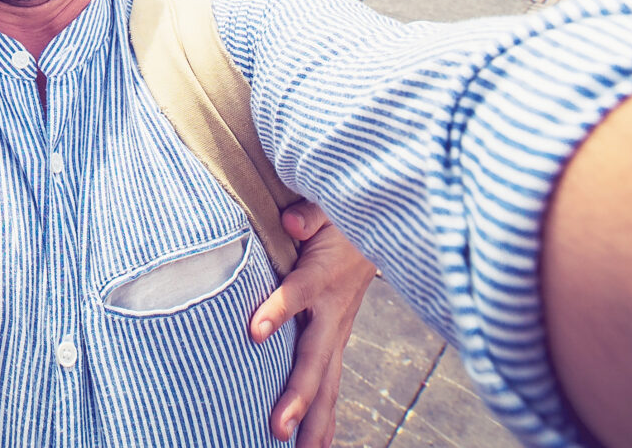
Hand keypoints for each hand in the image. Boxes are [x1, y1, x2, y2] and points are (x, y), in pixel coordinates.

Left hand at [250, 199, 377, 445]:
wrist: (377, 230)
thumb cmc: (339, 218)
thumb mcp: (326, 207)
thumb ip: (309, 216)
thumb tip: (290, 223)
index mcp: (322, 274)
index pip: (297, 293)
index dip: (278, 310)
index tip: (254, 331)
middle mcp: (333, 311)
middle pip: (315, 357)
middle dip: (298, 395)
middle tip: (278, 428)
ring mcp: (337, 331)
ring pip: (326, 380)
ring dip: (313, 419)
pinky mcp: (336, 341)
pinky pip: (331, 383)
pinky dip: (325, 417)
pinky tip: (315, 446)